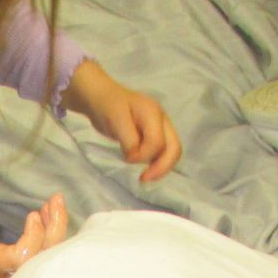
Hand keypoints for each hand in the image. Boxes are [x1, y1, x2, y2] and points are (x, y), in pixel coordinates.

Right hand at [0, 195, 67, 277]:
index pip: (24, 256)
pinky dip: (48, 239)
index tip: (33, 215)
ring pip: (44, 260)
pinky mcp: (16, 277)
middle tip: (56, 199)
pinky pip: (39, 260)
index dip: (34, 236)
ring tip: (53, 205)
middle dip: (55, 228)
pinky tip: (45, 220)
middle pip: (43, 259)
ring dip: (53, 232)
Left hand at [62, 60, 181, 181]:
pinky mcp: (154, 136)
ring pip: (171, 152)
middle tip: (144, 179)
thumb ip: (129, 140)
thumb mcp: (116, 121)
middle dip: (162, 167)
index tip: (127, 158)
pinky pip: (162, 153)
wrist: (103, 98)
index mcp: (153, 113)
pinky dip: (156, 163)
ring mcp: (161, 128)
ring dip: (161, 167)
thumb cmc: (108, 107)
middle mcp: (162, 120)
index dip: (143, 155)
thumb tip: (135, 157)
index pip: (158, 142)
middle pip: (174, 148)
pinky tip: (145, 170)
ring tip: (145, 177)